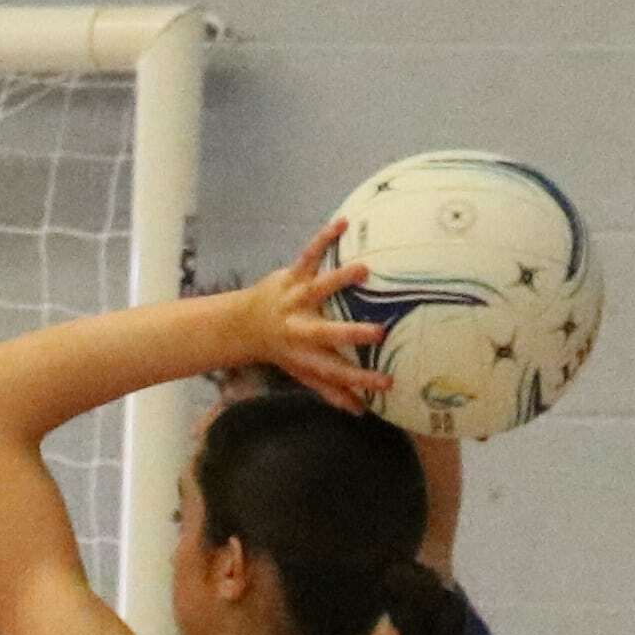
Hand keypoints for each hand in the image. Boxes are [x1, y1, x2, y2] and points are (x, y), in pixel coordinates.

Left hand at [224, 218, 384, 406]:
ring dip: (340, 280)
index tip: (389, 383)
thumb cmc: (284, 350)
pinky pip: (308, 255)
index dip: (362, 379)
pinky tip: (343, 223)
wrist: (244, 324)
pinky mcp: (291, 276)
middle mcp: (301, 328)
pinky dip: (323, 239)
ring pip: (318, 288)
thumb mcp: (305, 372)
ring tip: (364, 270)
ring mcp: (295, 299)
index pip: (338, 371)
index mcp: (307, 355)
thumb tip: (362, 411)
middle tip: (380, 332)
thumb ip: (333, 390)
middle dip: (352, 333)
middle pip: (327, 332)